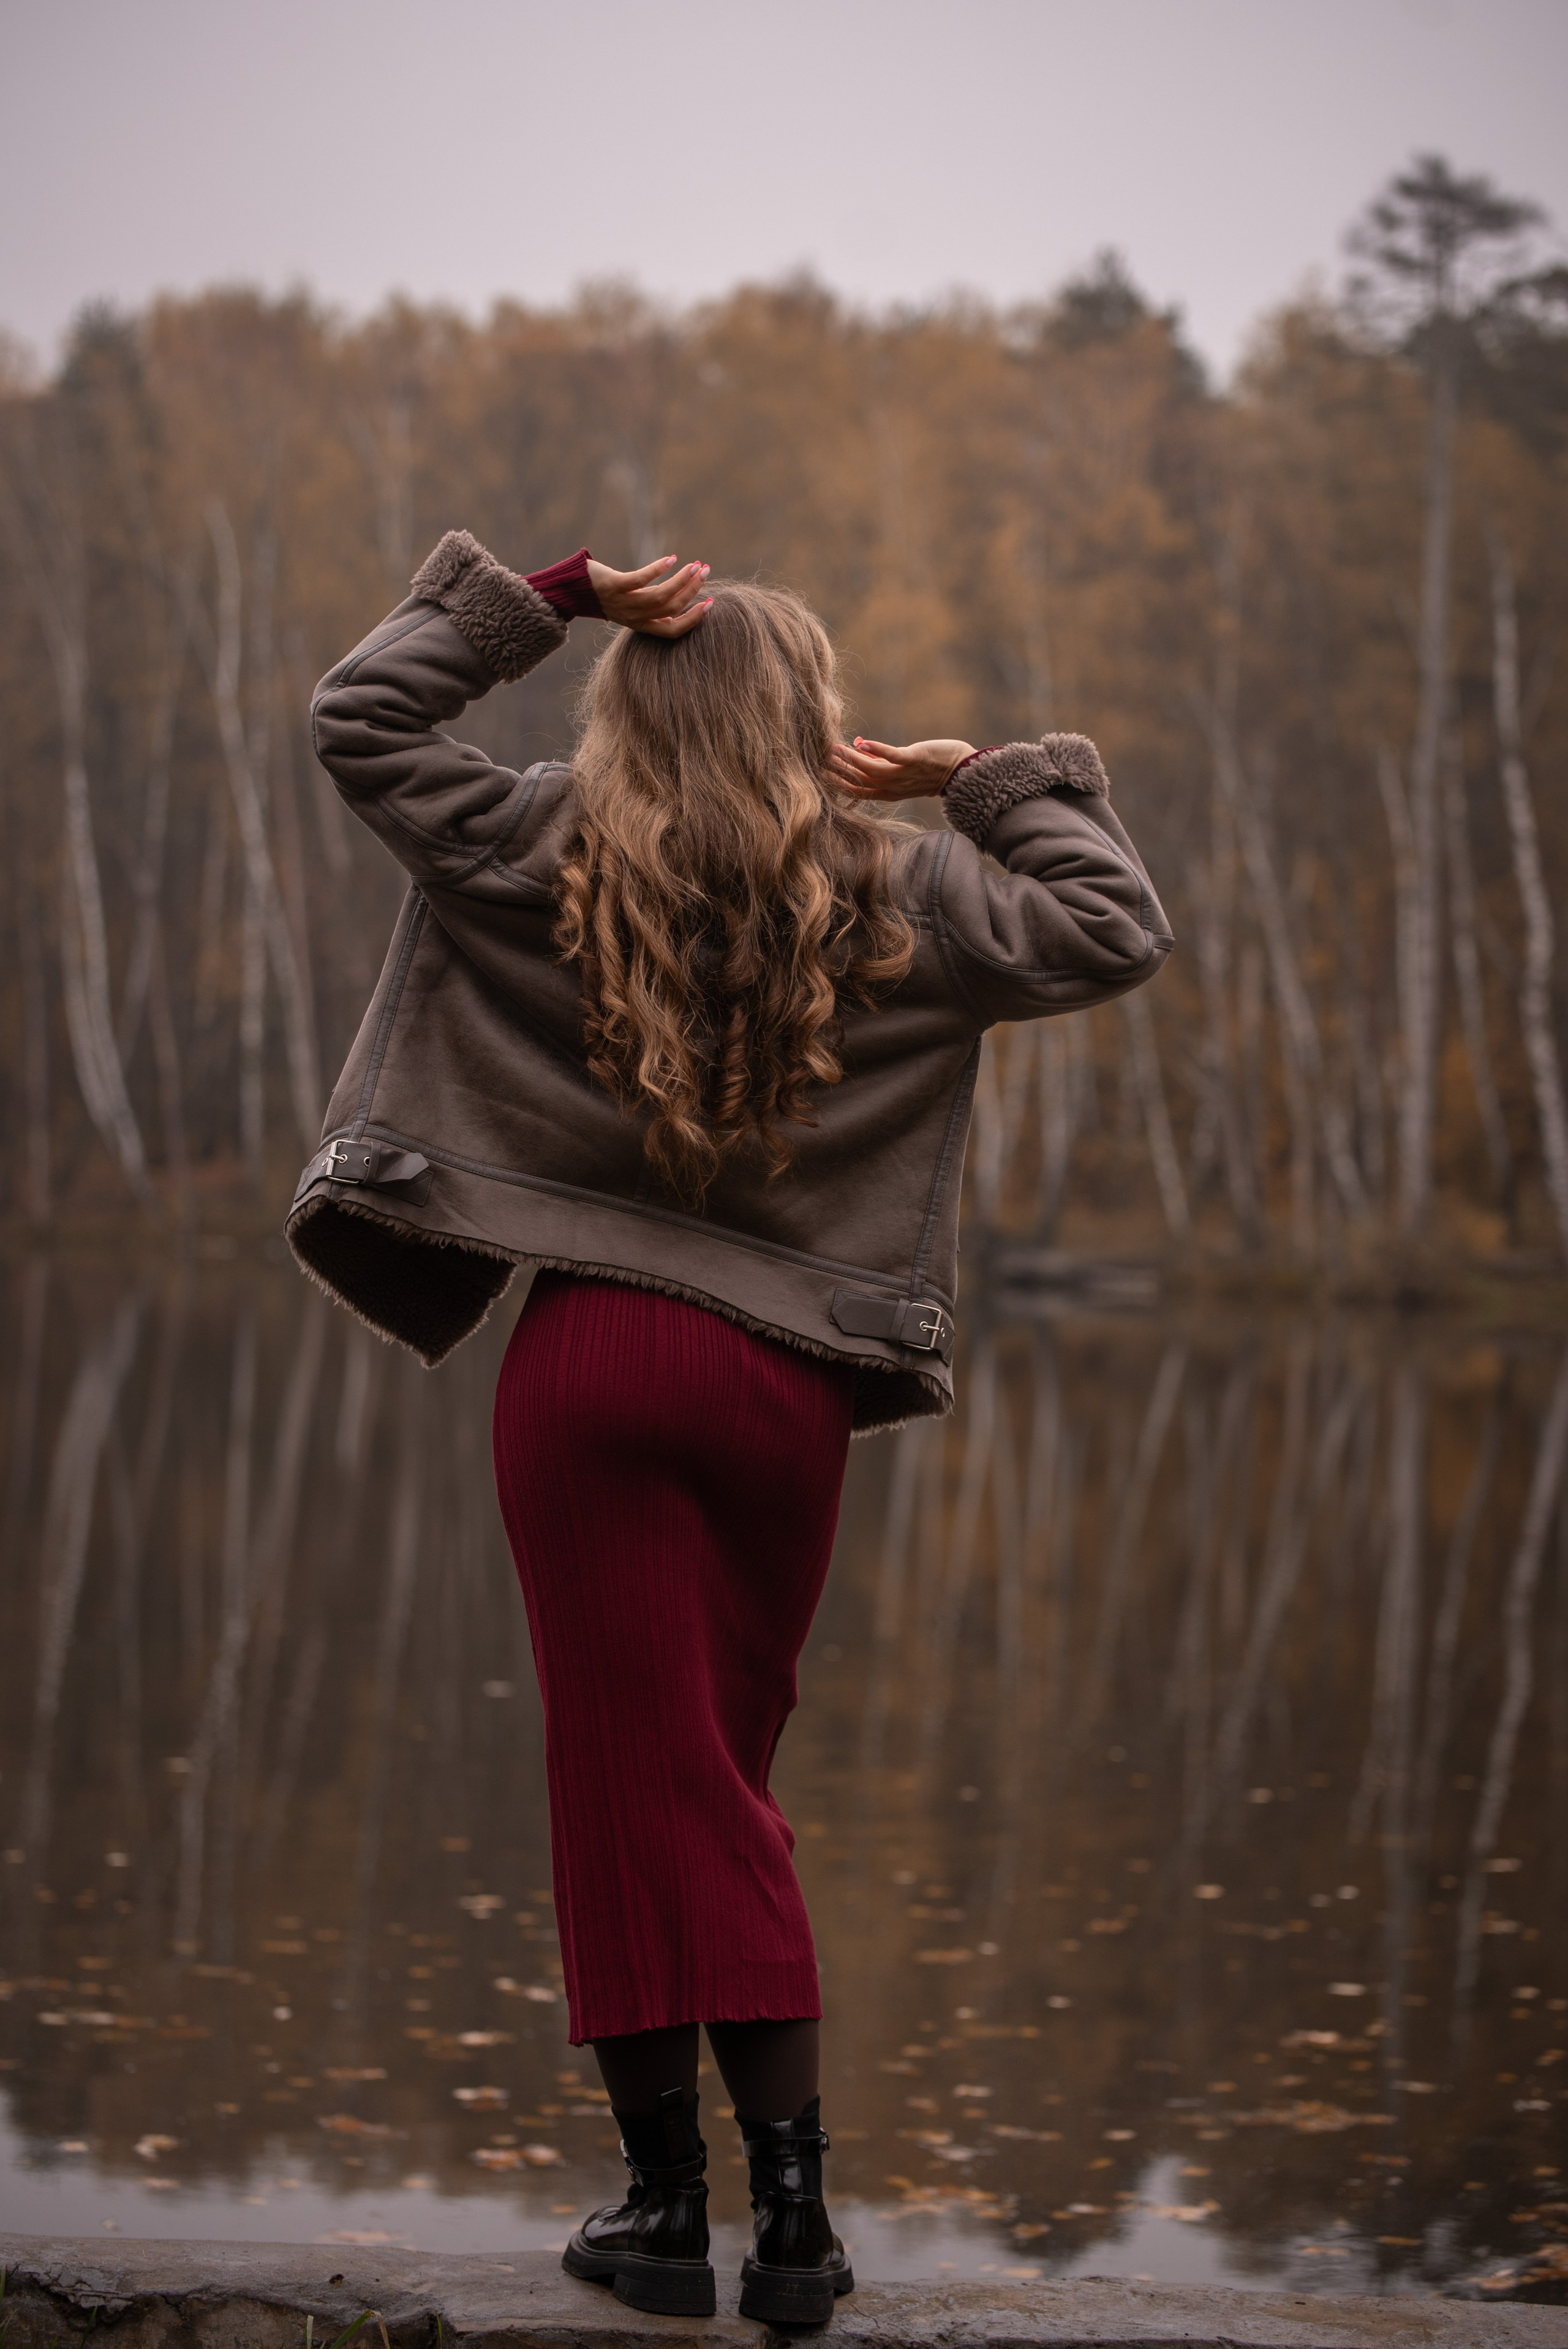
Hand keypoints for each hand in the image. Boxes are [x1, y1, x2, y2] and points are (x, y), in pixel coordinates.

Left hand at [586, 554, 711, 635]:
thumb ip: (653, 603)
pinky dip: (658, 569)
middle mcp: (635, 617)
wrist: (574, 591)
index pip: (674, 629)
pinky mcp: (614, 585)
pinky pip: (640, 579)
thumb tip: (680, 591)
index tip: (711, 602)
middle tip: (705, 571)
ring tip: (694, 565)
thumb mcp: (632, 606)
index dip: (694, 618)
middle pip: (671, 608)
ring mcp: (624, 602)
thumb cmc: (607, 597)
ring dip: (680, 580)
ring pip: (660, 596)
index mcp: (642, 626)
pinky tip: (671, 559)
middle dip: (692, 590)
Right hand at [827, 736, 975, 800]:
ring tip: (833, 748)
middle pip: (859, 781)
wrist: (959, 771)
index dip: (837, 783)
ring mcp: (902, 775)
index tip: (820, 773)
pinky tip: (860, 743)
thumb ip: (880, 765)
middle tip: (819, 759)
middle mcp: (892, 787)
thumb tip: (859, 749)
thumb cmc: (929, 769)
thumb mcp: (901, 773)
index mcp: (888, 792)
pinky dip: (876, 749)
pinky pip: (891, 756)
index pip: (856, 790)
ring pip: (870, 770)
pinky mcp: (913, 760)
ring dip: (851, 759)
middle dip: (838, 771)